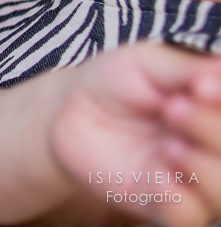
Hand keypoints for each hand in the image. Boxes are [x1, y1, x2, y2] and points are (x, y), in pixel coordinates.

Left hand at [51, 41, 220, 226]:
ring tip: (170, 146)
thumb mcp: (148, 63)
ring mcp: (190, 179)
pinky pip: (187, 217)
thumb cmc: (115, 81)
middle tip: (174, 108)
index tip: (201, 88)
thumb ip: (188, 69)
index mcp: (214, 111)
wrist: (69, 109)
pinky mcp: (162, 204)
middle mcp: (211, 148)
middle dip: (212, 130)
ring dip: (204, 168)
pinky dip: (181, 203)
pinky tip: (162, 183)